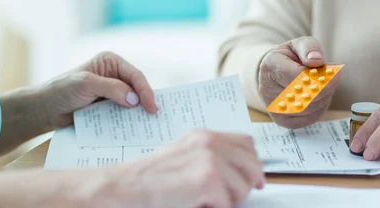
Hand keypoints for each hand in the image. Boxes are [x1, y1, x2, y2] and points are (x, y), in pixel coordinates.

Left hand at [40, 52, 157, 127]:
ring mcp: (112, 92)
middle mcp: (114, 75)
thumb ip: (111, 88)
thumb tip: (134, 100)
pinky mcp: (108, 107)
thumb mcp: (86, 84)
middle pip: (137, 89)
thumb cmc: (61, 90)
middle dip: (145, 102)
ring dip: (138, 114)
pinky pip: (123, 114)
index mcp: (110, 62)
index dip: (145, 91)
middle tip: (155, 118)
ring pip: (132, 103)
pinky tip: (135, 129)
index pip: (134, 75)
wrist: (45, 110)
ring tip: (149, 126)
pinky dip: (129, 121)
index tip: (151, 107)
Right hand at [118, 130, 264, 207]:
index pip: (247, 143)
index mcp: (204, 136)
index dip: (253, 164)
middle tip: (228, 197)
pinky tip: (195, 203)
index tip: (253, 180)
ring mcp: (209, 159)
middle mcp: (209, 143)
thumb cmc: (150, 179)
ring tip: (204, 199)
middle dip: (245, 185)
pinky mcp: (207, 179)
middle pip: (252, 165)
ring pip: (243, 187)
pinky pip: (228, 203)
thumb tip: (245, 171)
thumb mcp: (184, 157)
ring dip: (228, 200)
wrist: (126, 187)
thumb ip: (212, 157)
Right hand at [259, 36, 339, 128]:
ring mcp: (274, 108)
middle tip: (333, 78)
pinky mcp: (282, 120)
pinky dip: (320, 108)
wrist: (275, 73)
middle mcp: (267, 89)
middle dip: (324, 88)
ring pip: (308, 109)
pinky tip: (319, 98)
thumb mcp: (298, 45)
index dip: (317, 76)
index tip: (334, 73)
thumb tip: (317, 60)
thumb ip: (309, 48)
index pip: (295, 76)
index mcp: (270, 66)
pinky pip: (308, 118)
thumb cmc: (289, 58)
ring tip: (324, 85)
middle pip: (302, 95)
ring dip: (323, 98)